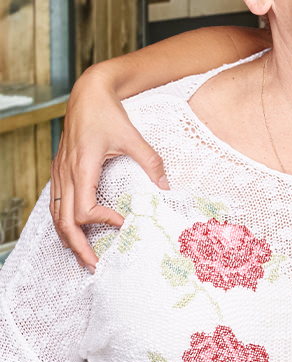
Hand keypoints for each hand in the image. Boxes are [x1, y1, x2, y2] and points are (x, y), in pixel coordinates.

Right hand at [50, 74, 167, 269]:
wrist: (87, 94)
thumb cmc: (108, 114)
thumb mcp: (133, 137)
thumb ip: (151, 162)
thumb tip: (167, 188)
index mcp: (82, 169)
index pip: (84, 211)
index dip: (103, 222)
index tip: (124, 223)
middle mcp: (66, 175)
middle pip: (63, 223)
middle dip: (78, 247)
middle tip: (95, 266)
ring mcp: (59, 174)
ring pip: (55, 216)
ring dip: (69, 238)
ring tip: (85, 256)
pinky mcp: (60, 172)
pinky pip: (55, 204)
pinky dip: (64, 222)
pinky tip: (77, 231)